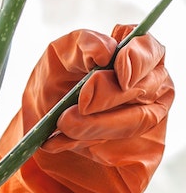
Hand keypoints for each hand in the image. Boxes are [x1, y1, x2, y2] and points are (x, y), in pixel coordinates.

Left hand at [0, 25, 173, 192]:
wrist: (42, 120)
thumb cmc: (56, 79)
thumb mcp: (60, 55)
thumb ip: (82, 44)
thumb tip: (105, 51)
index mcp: (134, 54)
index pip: (149, 50)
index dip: (137, 58)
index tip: (118, 68)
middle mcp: (149, 83)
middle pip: (143, 87)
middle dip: (107, 96)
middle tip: (79, 103)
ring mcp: (147, 114)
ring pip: (137, 119)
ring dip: (96, 125)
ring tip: (63, 124)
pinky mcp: (140, 148)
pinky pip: (125, 148)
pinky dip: (88, 143)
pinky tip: (61, 141)